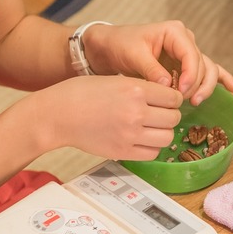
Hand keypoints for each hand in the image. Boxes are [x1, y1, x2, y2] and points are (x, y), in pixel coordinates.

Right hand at [36, 75, 182, 160]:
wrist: (59, 114)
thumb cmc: (82, 93)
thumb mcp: (116, 80)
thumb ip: (141, 88)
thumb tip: (165, 97)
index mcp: (135, 90)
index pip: (173, 97)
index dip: (173, 99)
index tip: (167, 100)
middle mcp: (136, 112)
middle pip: (173, 118)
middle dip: (170, 115)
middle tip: (161, 113)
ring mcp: (130, 135)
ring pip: (167, 137)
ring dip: (163, 132)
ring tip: (153, 127)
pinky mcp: (123, 152)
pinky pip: (152, 153)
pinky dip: (152, 147)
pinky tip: (142, 139)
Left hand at [80, 21, 232, 105]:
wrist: (109, 47)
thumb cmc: (120, 45)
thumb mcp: (133, 55)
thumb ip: (151, 69)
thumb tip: (168, 85)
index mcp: (174, 32)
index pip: (192, 54)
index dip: (191, 75)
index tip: (181, 91)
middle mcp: (185, 40)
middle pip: (203, 64)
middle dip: (198, 84)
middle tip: (187, 101)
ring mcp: (187, 52)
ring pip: (208, 70)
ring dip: (206, 87)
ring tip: (196, 102)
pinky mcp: (185, 64)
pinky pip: (207, 71)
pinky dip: (221, 79)